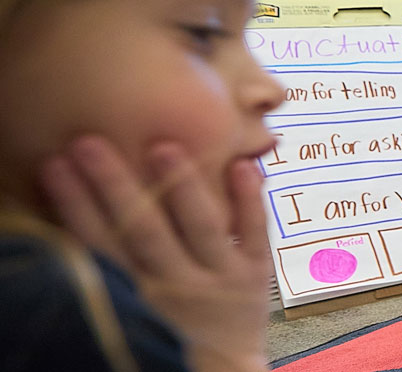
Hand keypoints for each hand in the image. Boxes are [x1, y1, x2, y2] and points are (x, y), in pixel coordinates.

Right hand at [39, 137, 271, 371]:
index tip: (54, 165)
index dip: (75, 206)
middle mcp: (176, 284)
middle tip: (90, 143)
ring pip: (202, 228)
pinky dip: (250, 201)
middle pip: (142, 231)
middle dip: (116, 187)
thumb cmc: (165, 320)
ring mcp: (220, 278)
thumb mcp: (133, 297)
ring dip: (183, 188)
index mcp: (135, 290)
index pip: (98, 243)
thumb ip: (112, 259)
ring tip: (164, 147)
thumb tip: (74, 201)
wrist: (220, 369)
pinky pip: (255, 234)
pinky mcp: (257, 274)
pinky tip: (244, 166)